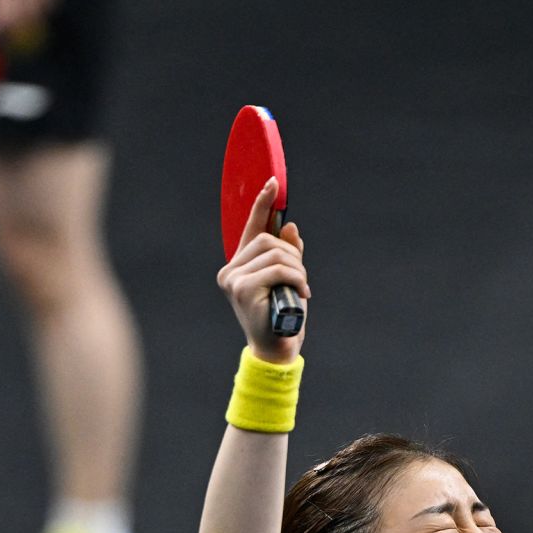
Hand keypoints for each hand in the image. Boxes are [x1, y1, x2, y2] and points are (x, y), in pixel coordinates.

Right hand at [216, 178, 310, 363]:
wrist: (277, 349)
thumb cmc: (283, 316)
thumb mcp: (289, 280)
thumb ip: (288, 255)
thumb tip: (289, 226)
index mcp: (239, 267)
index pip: (250, 228)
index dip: (263, 204)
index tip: (274, 183)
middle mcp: (231, 271)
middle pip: (267, 240)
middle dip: (293, 255)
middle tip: (302, 278)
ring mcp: (234, 279)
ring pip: (275, 253)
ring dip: (298, 269)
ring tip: (302, 289)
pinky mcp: (242, 288)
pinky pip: (279, 268)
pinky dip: (297, 278)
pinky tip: (301, 293)